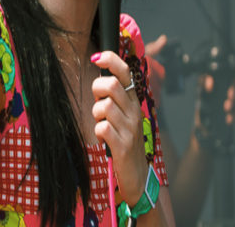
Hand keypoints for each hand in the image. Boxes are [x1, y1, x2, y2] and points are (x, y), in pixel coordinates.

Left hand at [91, 49, 148, 205]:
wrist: (138, 175)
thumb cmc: (125, 140)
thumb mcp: (125, 114)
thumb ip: (116, 96)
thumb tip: (101, 73)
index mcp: (134, 102)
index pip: (125, 72)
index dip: (110, 59)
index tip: (96, 57)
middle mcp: (135, 112)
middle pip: (111, 85)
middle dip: (97, 89)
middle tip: (98, 102)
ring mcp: (130, 129)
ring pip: (104, 106)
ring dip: (97, 114)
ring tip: (102, 123)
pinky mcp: (123, 146)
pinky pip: (102, 128)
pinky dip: (98, 131)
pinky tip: (104, 138)